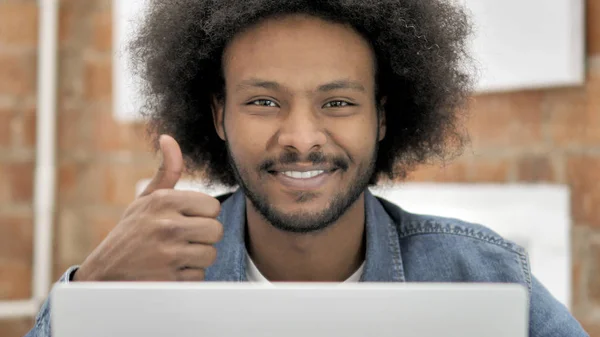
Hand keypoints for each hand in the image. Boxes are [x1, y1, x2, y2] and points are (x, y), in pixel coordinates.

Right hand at [73, 135, 222, 281]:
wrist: (104, 274)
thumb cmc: (131, 233)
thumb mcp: (145, 200)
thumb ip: (166, 171)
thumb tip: (169, 137)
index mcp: (163, 202)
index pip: (213, 206)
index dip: (202, 215)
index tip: (186, 220)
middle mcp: (166, 225)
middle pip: (216, 231)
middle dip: (202, 237)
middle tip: (182, 240)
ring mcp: (168, 254)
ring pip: (210, 254)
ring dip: (196, 258)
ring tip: (174, 256)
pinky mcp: (170, 280)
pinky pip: (199, 276)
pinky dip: (187, 277)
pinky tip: (169, 271)